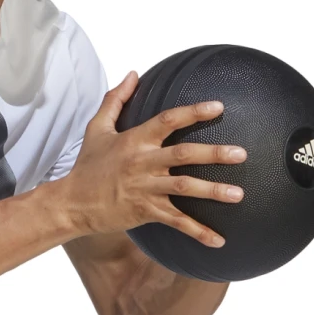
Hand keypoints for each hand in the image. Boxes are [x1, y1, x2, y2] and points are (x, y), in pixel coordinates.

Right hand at [60, 70, 248, 245]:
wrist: (72, 204)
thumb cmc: (86, 166)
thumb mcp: (97, 129)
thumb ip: (115, 100)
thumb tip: (132, 74)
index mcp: (135, 140)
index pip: (168, 120)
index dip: (194, 112)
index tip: (219, 107)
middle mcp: (142, 163)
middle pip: (183, 154)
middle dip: (213, 154)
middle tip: (241, 154)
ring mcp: (145, 189)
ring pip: (184, 188)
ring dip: (212, 191)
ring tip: (239, 194)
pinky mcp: (146, 212)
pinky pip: (176, 222)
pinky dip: (197, 232)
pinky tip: (218, 240)